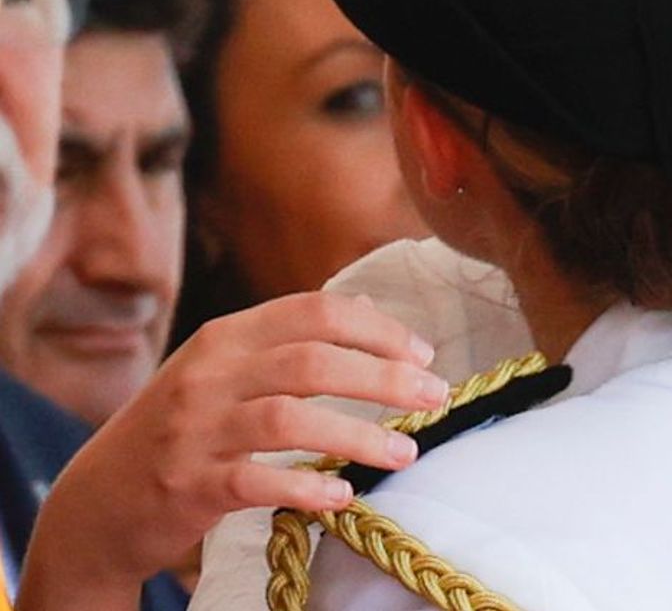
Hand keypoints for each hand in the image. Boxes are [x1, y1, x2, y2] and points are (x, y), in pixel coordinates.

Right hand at [17, 291, 448, 609]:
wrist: (95, 504)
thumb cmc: (179, 430)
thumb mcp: (222, 370)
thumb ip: (289, 339)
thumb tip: (370, 308)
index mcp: (225, 337)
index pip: (315, 312)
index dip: (378, 330)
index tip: (423, 355)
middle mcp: (209, 375)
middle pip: (313, 361)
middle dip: (385, 379)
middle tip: (435, 398)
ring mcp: (195, 430)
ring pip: (291, 418)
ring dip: (359, 436)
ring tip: (406, 453)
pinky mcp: (188, 484)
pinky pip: (257, 479)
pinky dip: (306, 485)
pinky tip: (343, 496)